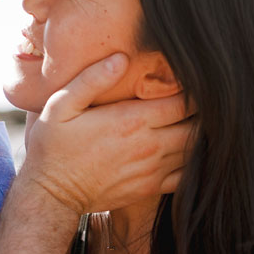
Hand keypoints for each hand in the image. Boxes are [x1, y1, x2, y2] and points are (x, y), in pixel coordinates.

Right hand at [21, 53, 193, 212]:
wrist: (51, 194)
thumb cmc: (53, 146)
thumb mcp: (61, 105)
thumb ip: (91, 79)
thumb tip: (120, 58)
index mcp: (131, 121)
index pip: (183, 101)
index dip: (193, 89)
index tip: (192, 80)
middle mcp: (149, 146)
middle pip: (196, 126)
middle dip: (202, 112)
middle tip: (200, 101)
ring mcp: (152, 170)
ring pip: (195, 151)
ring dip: (198, 136)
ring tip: (195, 122)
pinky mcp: (150, 189)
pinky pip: (186, 177)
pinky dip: (193, 164)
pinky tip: (185, 151)